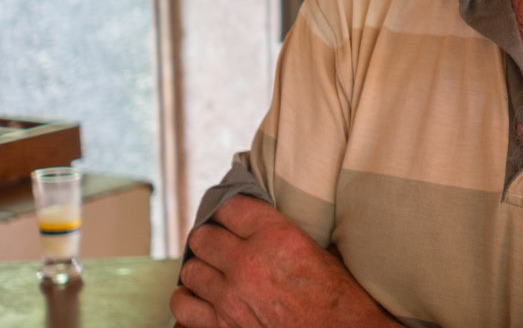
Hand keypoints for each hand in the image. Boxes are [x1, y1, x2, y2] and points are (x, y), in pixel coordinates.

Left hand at [170, 195, 393, 327]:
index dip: (229, 210)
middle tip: (221, 244)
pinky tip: (201, 297)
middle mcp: (249, 263)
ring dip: (201, 270)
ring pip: (190, 271)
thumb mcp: (323, 253)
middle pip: (203, 237)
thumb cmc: (340, 299)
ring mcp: (230, 297)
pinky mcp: (222, 326)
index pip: (230, 207)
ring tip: (213, 272)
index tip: (232, 216)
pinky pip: (183, 306)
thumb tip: (271, 225)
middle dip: (211, 239)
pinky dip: (188, 300)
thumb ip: (289, 235)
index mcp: (277, 237)